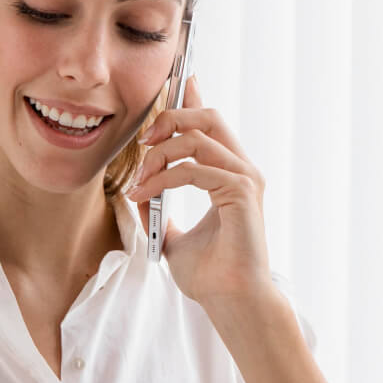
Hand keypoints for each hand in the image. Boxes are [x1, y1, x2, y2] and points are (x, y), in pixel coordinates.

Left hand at [126, 77, 272, 307]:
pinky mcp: (242, 192)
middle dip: (171, 118)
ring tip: (140, 180)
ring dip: (161, 154)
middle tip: (144, 141)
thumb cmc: (211, 276)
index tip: (175, 81)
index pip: (211, 123)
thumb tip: (137, 193)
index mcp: (230, 174)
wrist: (230, 302)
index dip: (192, 98)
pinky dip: (163, 178)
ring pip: (199, 136)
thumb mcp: (173, 239)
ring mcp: (246, 179)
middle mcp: (242, 170)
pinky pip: (194, 169)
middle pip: (209, 117)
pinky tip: (145, 194)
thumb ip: (159, 212)